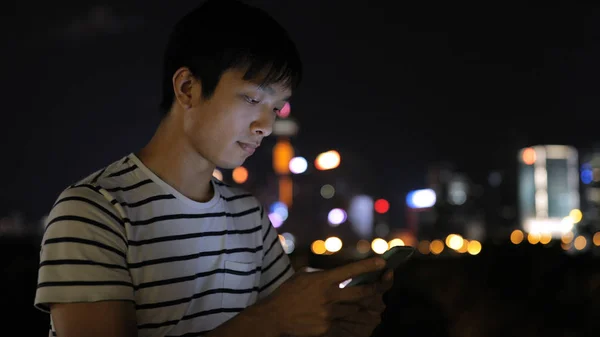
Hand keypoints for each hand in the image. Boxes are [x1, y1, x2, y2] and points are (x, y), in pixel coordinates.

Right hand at [260, 257, 386, 336]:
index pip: (350, 270)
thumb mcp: (304, 276)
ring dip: (365, 307)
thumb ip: (323, 274)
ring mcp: (328, 314)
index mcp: (323, 280)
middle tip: (382, 285)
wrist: (275, 316)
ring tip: (374, 304)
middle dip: (375, 289)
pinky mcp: (327, 328)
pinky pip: (345, 324)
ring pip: (356, 310)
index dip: (368, 266)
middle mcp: (328, 296)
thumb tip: (339, 275)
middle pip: (360, 293)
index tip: (382, 262)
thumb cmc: (289, 292)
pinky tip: (356, 319)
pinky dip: (351, 321)